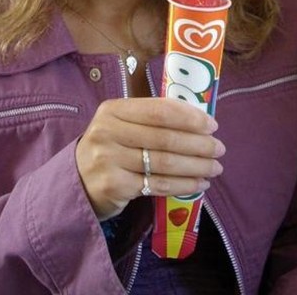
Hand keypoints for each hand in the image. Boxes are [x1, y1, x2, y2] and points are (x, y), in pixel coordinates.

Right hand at [75, 97, 224, 220]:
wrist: (77, 181)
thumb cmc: (110, 147)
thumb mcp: (121, 125)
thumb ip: (150, 119)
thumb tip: (198, 119)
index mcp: (113, 109)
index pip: (159, 110)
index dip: (189, 117)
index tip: (212, 125)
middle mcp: (108, 132)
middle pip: (164, 138)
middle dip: (198, 144)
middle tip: (219, 149)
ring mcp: (109, 160)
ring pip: (164, 163)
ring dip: (196, 166)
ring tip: (215, 167)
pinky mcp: (114, 186)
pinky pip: (157, 185)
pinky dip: (183, 185)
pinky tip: (199, 183)